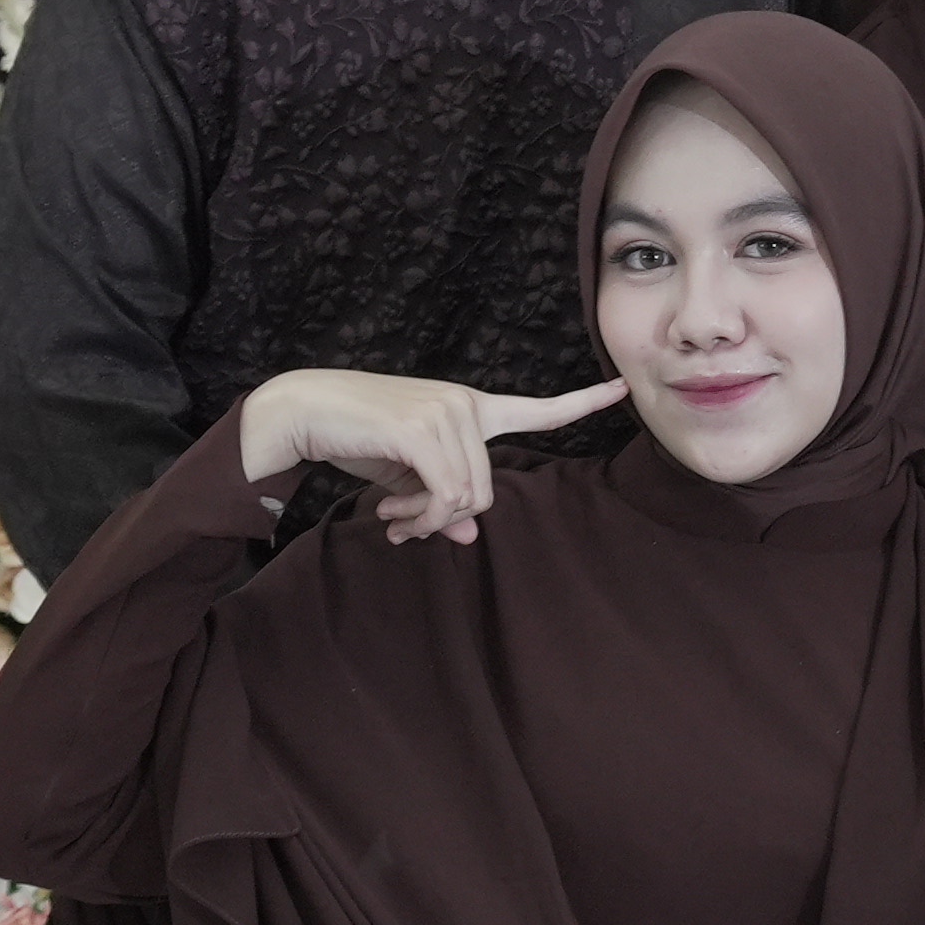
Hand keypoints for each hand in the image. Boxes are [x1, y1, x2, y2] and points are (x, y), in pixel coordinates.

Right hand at [236, 368, 626, 544]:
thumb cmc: (355, 439)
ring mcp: (446, 413)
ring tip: (392, 519)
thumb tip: (467, 535)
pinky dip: (418, 517)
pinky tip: (386, 514)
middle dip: (443, 519)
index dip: (581, 403)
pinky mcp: (421, 427)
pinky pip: (444, 494)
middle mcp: (465, 406)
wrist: (301, 411)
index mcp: (470, 409)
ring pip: (466, 497)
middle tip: (403, 525)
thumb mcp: (406, 478)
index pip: (537, 408)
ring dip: (426, 521)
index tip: (622, 389)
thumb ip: (440, 500)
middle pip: (486, 490)